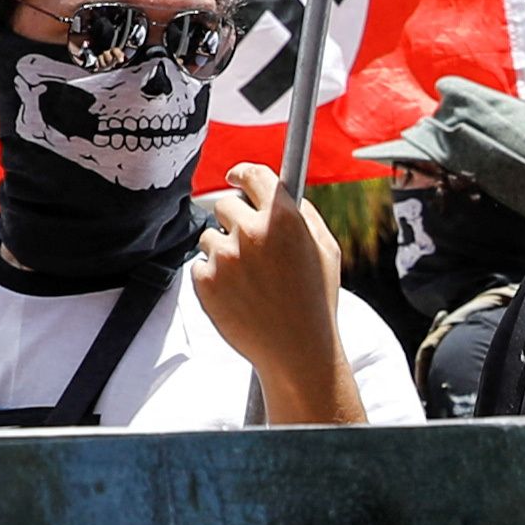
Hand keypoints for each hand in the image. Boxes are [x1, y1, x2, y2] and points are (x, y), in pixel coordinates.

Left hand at [190, 166, 355, 421]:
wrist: (296, 350)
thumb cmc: (315, 300)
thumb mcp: (325, 249)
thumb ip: (302, 214)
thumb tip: (280, 192)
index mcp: (284, 218)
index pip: (253, 175)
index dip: (242, 174)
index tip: (235, 178)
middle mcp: (251, 232)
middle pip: (225, 204)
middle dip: (235, 221)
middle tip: (250, 246)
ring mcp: (225, 257)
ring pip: (209, 235)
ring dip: (222, 249)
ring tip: (247, 278)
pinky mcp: (205, 281)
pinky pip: (199, 264)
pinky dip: (212, 275)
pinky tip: (236, 293)